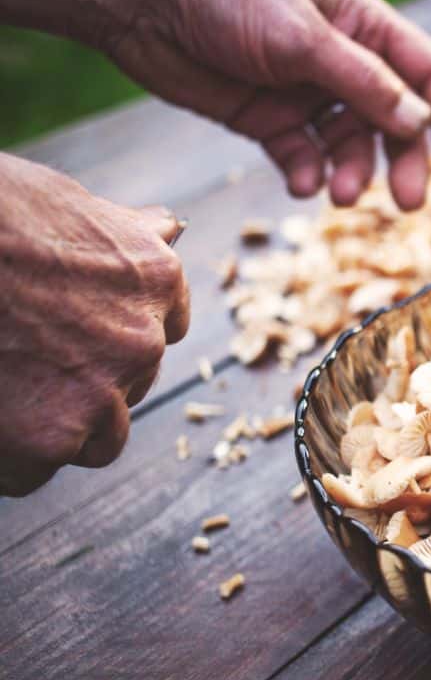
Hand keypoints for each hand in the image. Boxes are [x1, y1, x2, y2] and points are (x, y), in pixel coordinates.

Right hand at [0, 154, 187, 495]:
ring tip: (3, 390)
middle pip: (129, 389)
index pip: (160, 331)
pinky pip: (35, 472)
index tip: (67, 334)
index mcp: (155, 280)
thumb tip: (165, 229)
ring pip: (97, 440)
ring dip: (53, 429)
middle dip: (84, 383)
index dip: (109, 338)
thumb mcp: (71, 207)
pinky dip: (7, 459)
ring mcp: (103, 392)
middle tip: (20, 360)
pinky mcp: (53, 438)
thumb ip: (122, 233)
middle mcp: (143, 340)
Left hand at [99, 0, 430, 208]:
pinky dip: (307, 174)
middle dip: (404, 161)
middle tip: (406, 202)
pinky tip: (299, 183)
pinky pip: (303, 156)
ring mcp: (306, 93)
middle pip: (396, 120)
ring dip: (353, 173)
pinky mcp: (268, 119)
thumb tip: (419, 124)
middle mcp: (343, 61)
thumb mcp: (303, 37)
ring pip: (350, 146)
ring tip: (340, 194)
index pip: (430, 75)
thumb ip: (363, 83)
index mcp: (364, 25)